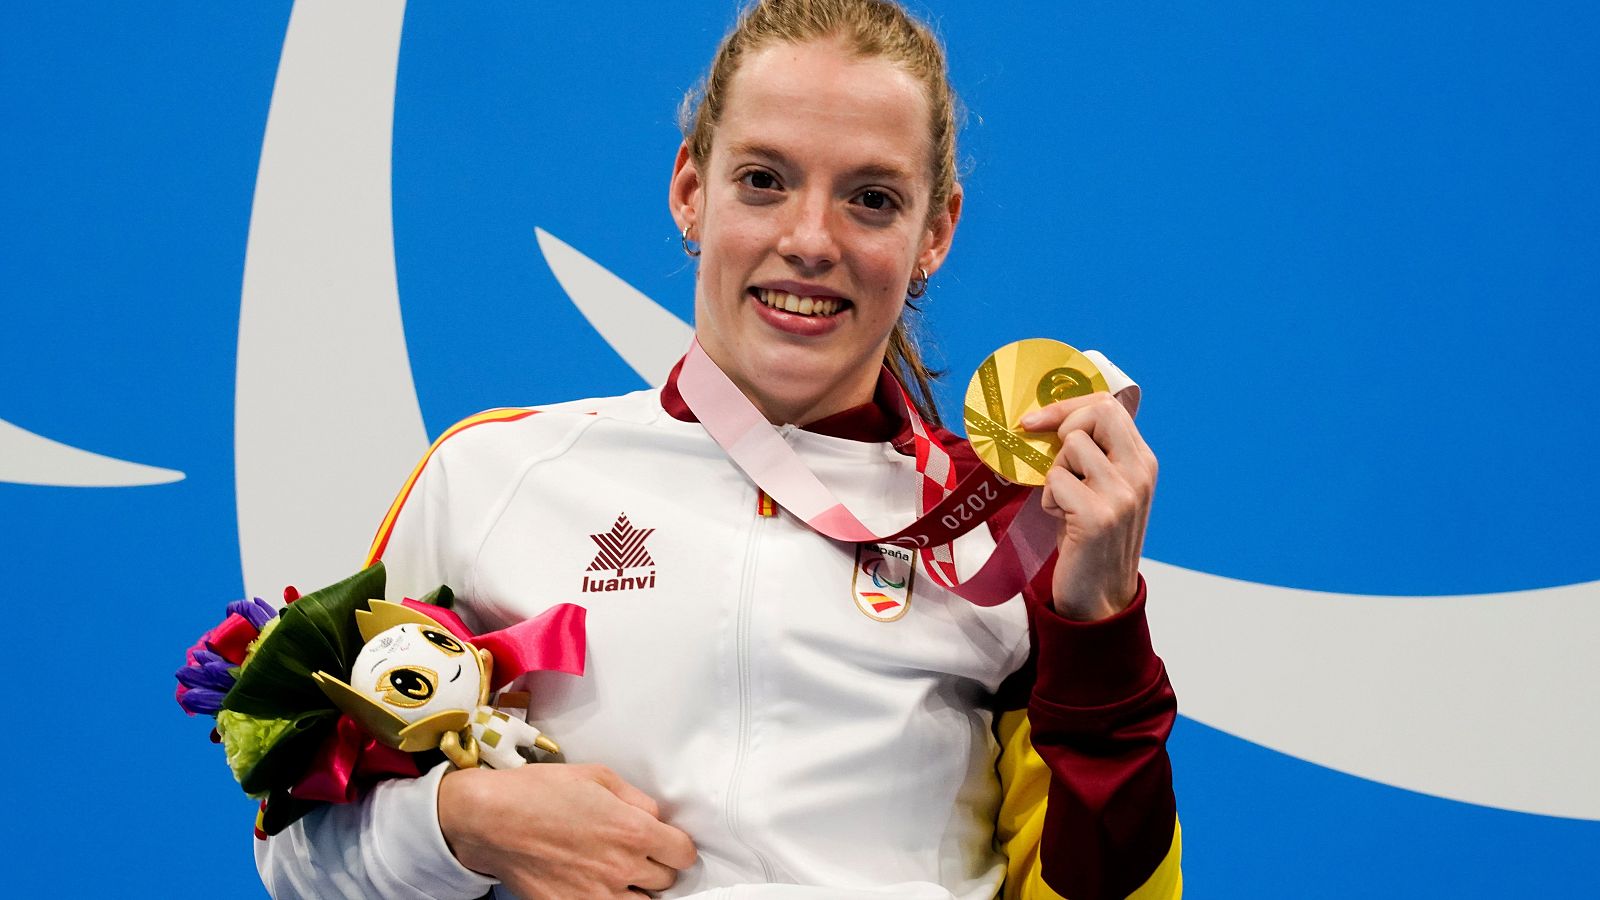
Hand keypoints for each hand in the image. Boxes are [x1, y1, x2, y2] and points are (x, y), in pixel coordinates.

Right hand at [438, 763, 696, 898]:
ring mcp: (597, 895)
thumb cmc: (540, 792)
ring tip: (618, 874)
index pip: (683, 854)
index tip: (667, 843)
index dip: (677, 846)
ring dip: (637, 890)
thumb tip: (656, 816)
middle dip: (657, 866)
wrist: (492, 820)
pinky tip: (596, 886)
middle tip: (637, 854)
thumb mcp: (598, 776)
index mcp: (633, 832)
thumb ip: (637, 799)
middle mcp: (621, 868)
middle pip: (666, 881)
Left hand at [1019, 391, 1157, 621]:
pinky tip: (1062, 521)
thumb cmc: (1090, 539)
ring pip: (1070, 447)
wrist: (1100, 597)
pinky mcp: (1099, 516)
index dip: (1068, 406)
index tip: (1036, 420)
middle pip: (1097, 413)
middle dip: (1063, 427)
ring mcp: (1122, 494)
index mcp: (1142, 462)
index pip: (1109, 406)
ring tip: (1064, 503)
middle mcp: (1139, 473)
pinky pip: (1056, 480)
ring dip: (1054, 473)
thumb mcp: (1101, 489)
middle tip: (1054, 460)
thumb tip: (1047, 418)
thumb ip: (1091, 455)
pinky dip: (1049, 500)